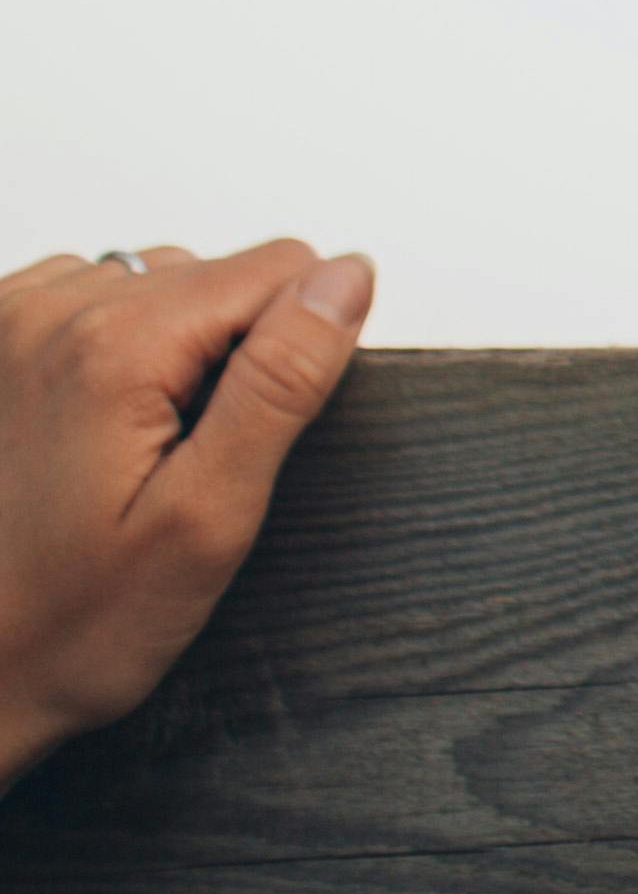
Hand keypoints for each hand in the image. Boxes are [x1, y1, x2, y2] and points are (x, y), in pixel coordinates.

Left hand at [0, 240, 374, 788]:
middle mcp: (46, 314)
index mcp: (115, 347)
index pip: (284, 268)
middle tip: (177, 461)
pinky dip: (104, 345)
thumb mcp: (206, 522)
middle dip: (224, 353)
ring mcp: (1, 324)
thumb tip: (347, 278)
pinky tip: (84, 423)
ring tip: (125, 447)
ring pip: (152, 282)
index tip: (243, 437)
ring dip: (162, 348)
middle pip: (213, 273)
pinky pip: (83, 298)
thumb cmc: (68, 625)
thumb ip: (280, 384)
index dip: (296, 350)